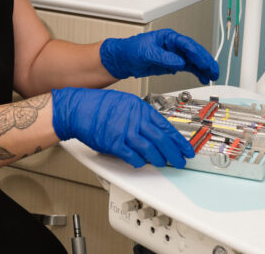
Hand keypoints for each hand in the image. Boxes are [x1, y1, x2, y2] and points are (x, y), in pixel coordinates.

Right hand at [51, 87, 193, 167]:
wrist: (79, 108)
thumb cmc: (99, 105)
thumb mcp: (126, 102)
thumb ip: (141, 115)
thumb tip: (155, 129)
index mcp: (140, 108)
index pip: (166, 126)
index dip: (179, 141)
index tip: (186, 149)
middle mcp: (135, 119)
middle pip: (162, 140)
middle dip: (174, 153)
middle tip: (180, 161)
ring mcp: (125, 132)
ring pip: (150, 150)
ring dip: (159, 160)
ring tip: (163, 163)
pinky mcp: (114, 144)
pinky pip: (133, 157)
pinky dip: (139, 162)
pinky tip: (142, 163)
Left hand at [100, 29, 219, 83]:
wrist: (123, 60)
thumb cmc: (130, 50)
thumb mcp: (146, 53)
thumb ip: (163, 57)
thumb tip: (179, 62)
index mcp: (168, 37)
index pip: (187, 44)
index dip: (198, 54)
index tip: (205, 63)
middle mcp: (173, 45)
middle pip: (194, 52)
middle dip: (205, 61)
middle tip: (214, 70)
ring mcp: (174, 54)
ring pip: (193, 60)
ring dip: (203, 68)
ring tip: (212, 76)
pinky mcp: (172, 64)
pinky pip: (188, 67)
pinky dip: (196, 72)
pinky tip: (203, 77)